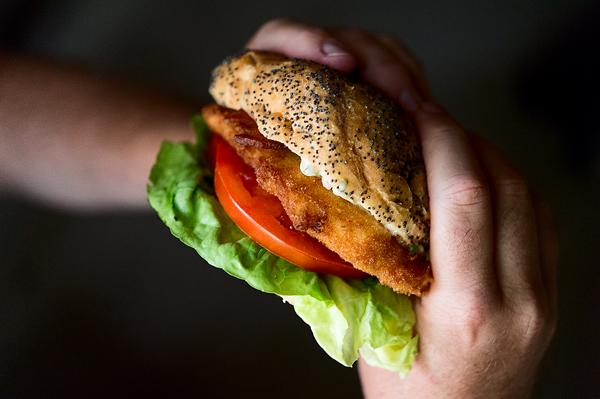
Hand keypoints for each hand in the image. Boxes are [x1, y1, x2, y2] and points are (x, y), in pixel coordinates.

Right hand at [248, 18, 557, 397]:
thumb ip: (368, 277)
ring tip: (447, 144)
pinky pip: (537, 219)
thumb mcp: (374, 344)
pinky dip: (507, 186)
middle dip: (463, 137)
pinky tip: (478, 183)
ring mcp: (542, 297)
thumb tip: (345, 216)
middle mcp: (517, 300)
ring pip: (527, 196)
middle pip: (504, 187)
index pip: (466, 199)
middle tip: (426, 117)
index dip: (443, 141)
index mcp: (466, 311)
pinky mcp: (549, 296)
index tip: (418, 110)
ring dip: (487, 158)